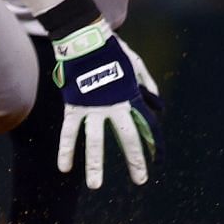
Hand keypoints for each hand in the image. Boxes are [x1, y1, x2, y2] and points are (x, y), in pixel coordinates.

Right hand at [52, 20, 155, 188]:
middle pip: (127, 138)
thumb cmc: (110, 48)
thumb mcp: (135, 63)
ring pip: (94, 141)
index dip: (154, 144)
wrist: (83, 37)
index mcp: (131, 97)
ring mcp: (92, 108)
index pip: (147, 126)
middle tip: (140, 180)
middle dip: (134, 161)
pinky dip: (66, 149)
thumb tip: (157, 105)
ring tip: (95, 185)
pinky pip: (69, 132)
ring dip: (96, 165)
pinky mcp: (73, 105)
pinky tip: (65, 167)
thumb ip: (146, 83)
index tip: (158, 161)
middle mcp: (114, 106)